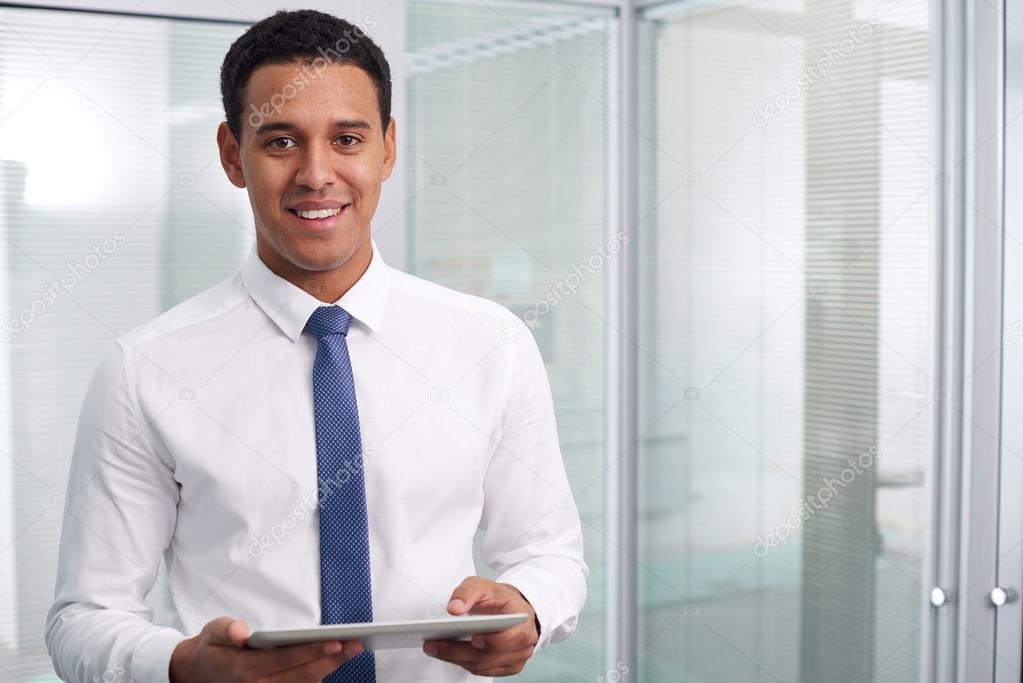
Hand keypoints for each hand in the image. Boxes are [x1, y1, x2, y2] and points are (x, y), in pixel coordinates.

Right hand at [169, 616, 363, 682]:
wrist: (197, 673)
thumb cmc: (211, 649)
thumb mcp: (212, 632)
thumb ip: (227, 630)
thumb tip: (241, 632)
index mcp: (243, 669)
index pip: (284, 660)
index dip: (311, 651)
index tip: (335, 642)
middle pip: (301, 676)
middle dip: (330, 660)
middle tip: (355, 645)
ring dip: (328, 669)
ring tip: (350, 651)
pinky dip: (316, 677)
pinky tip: (333, 663)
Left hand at [423, 576, 538, 676]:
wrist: (509, 608)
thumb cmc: (498, 598)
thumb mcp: (483, 585)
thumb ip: (467, 593)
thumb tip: (454, 609)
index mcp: (523, 618)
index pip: (512, 636)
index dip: (493, 640)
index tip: (474, 638)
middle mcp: (525, 641)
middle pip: (491, 655)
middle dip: (460, 651)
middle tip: (435, 645)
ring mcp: (517, 657)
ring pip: (484, 665)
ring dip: (457, 659)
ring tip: (435, 648)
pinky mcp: (508, 667)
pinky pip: (484, 670)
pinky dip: (465, 663)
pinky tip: (449, 654)